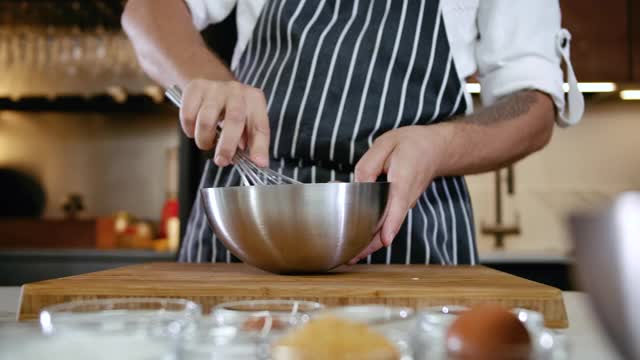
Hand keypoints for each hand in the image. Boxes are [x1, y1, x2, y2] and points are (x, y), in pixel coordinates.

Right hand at [180, 79, 269, 166]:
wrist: (213, 84)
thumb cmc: (233, 109)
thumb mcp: (247, 121)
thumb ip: (252, 141)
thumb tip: (257, 161)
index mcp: (255, 100)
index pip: (260, 126)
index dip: (260, 147)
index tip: (258, 162)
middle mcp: (237, 91)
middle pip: (233, 120)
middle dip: (227, 147)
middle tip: (221, 161)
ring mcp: (215, 88)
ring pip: (206, 121)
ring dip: (204, 140)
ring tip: (206, 144)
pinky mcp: (195, 88)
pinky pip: (188, 116)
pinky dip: (189, 129)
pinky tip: (194, 130)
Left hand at [348, 125, 451, 263]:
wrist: (437, 148)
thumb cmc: (411, 144)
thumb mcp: (386, 144)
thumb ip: (369, 165)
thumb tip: (357, 186)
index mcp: (404, 178)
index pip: (398, 204)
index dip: (391, 223)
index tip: (385, 240)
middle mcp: (407, 196)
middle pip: (391, 224)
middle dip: (372, 243)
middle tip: (351, 258)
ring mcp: (406, 203)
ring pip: (389, 226)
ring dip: (371, 241)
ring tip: (351, 255)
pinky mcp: (402, 206)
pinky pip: (389, 221)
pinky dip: (376, 232)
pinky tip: (359, 240)